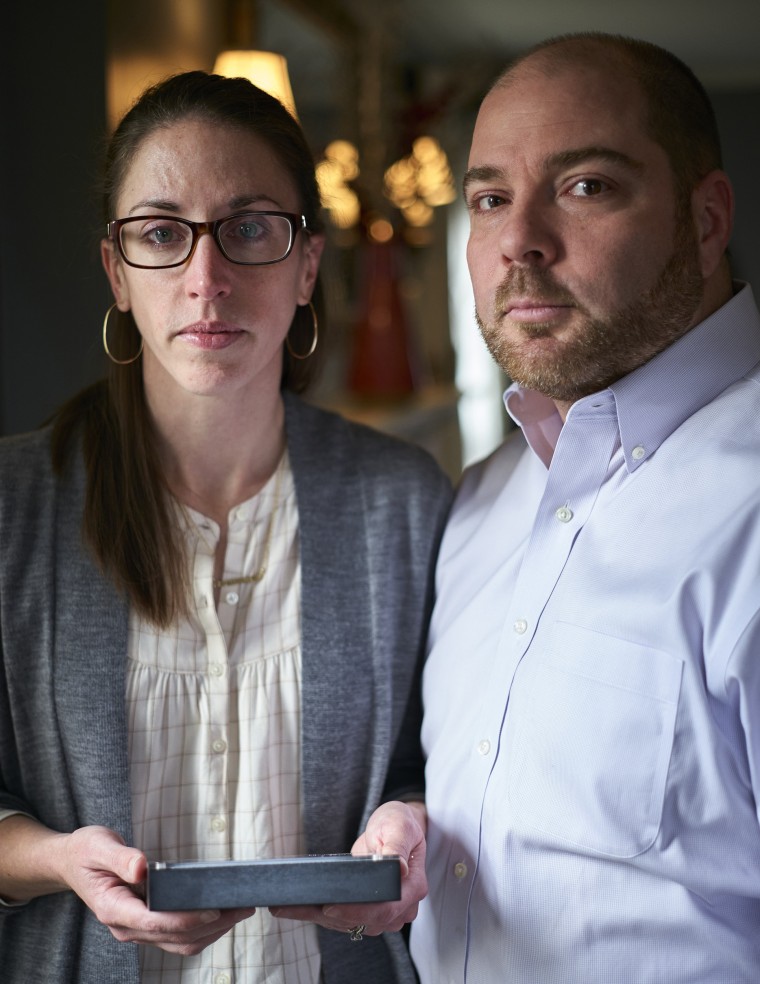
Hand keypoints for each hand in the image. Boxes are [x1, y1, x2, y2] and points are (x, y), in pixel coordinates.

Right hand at [59, 826, 255, 954]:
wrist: (72, 863)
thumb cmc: (85, 851)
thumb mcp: (98, 845)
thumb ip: (121, 857)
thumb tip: (143, 868)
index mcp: (113, 908)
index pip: (155, 922)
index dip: (186, 919)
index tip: (214, 910)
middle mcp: (126, 926)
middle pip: (173, 937)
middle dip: (211, 925)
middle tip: (242, 906)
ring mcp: (137, 928)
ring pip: (178, 943)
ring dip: (211, 931)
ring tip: (240, 910)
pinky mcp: (147, 924)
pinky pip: (177, 936)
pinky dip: (202, 929)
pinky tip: (221, 913)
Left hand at [270, 800, 426, 936]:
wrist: (395, 827)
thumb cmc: (399, 823)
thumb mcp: (399, 826)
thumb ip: (397, 846)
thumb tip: (398, 869)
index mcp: (412, 887)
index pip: (385, 908)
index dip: (357, 912)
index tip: (330, 907)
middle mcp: (401, 907)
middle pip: (364, 922)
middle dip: (328, 916)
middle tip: (295, 906)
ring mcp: (384, 912)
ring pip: (349, 923)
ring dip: (317, 917)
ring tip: (284, 907)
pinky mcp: (366, 910)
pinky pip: (343, 918)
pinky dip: (319, 914)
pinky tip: (295, 907)